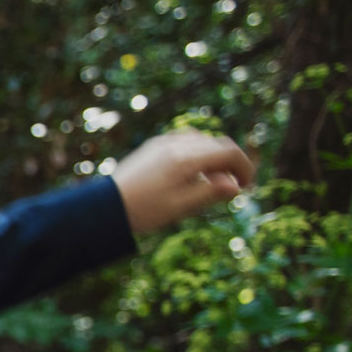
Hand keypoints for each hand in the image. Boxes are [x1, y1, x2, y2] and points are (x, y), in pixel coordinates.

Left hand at [109, 129, 255, 234]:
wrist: (105, 205)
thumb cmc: (143, 210)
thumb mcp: (181, 207)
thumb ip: (211, 193)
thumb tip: (236, 185)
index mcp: (185, 159)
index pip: (228, 152)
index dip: (244, 167)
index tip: (246, 186)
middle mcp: (175, 144)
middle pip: (217, 144)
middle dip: (230, 163)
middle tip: (233, 187)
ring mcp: (163, 142)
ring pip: (202, 141)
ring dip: (214, 157)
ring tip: (212, 182)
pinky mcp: (154, 145)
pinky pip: (185, 141)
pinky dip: (198, 153)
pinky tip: (194, 172)